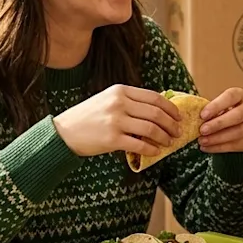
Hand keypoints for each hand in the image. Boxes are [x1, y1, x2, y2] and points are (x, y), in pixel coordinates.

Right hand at [53, 84, 182, 157]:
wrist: (64, 132)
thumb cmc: (88, 117)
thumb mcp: (108, 100)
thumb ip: (130, 101)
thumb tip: (158, 109)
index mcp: (120, 91)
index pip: (154, 97)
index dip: (170, 108)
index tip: (178, 116)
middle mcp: (119, 103)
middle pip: (156, 113)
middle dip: (171, 124)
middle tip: (178, 132)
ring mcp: (115, 121)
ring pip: (151, 129)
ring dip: (164, 137)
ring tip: (168, 142)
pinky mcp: (111, 139)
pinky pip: (139, 145)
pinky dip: (151, 149)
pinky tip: (155, 151)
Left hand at [198, 88, 242, 153]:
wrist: (234, 126)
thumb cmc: (220, 112)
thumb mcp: (215, 107)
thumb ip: (207, 110)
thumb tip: (190, 116)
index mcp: (239, 95)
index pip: (231, 96)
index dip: (217, 105)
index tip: (202, 115)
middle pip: (238, 115)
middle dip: (219, 124)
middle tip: (202, 130)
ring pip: (238, 132)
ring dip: (218, 138)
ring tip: (202, 141)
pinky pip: (236, 145)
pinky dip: (219, 147)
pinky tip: (206, 148)